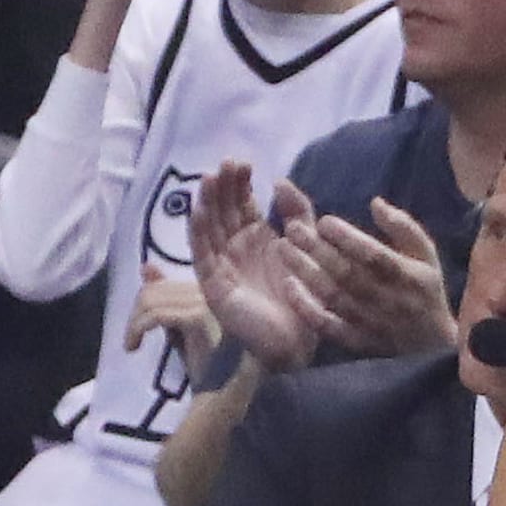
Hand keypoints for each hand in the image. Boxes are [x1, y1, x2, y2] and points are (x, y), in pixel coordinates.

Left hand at [124, 264, 220, 378]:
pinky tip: (133, 346)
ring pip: (152, 300)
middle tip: (132, 339)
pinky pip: (156, 315)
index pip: (165, 284)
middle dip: (136, 314)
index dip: (145, 303)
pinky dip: (137, 329)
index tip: (138, 328)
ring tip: (132, 344)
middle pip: (155, 289)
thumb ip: (166, 300)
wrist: (224, 396)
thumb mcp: (181, 328)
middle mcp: (213, 292)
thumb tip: (146, 267)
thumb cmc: (209, 368)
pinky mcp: (199, 318)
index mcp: (212, 291)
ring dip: (134, 323)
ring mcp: (209, 303)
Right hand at [189, 160, 324, 372]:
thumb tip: (279, 181)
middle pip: (224, 211)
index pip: (242, 204)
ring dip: (207, 203)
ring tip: (209, 178)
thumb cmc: (303, 298)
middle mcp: (236, 249)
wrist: (300, 343)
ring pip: (210, 228)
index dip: (239, 183)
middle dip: (223, 187)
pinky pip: (203, 256)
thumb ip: (299, 215)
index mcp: (257, 239)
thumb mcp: (307, 248)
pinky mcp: (215, 285)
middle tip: (226, 164)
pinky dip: (199, 234)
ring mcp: (223, 265)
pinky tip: (198, 212)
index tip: (242, 162)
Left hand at [283, 198, 456, 357]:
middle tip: (292, 228)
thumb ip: (404, 227)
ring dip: (306, 272)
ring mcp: (372, 324)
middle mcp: (390, 301)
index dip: (348, 238)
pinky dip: (307, 308)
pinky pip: (328, 327)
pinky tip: (289, 287)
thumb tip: (375, 203)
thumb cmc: (425, 290)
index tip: (324, 221)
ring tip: (283, 248)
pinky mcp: (358, 342)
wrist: (433, 346)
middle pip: (349, 274)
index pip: (375, 256)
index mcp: (410, 277)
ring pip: (334, 297)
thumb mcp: (426, 255)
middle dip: (318, 249)